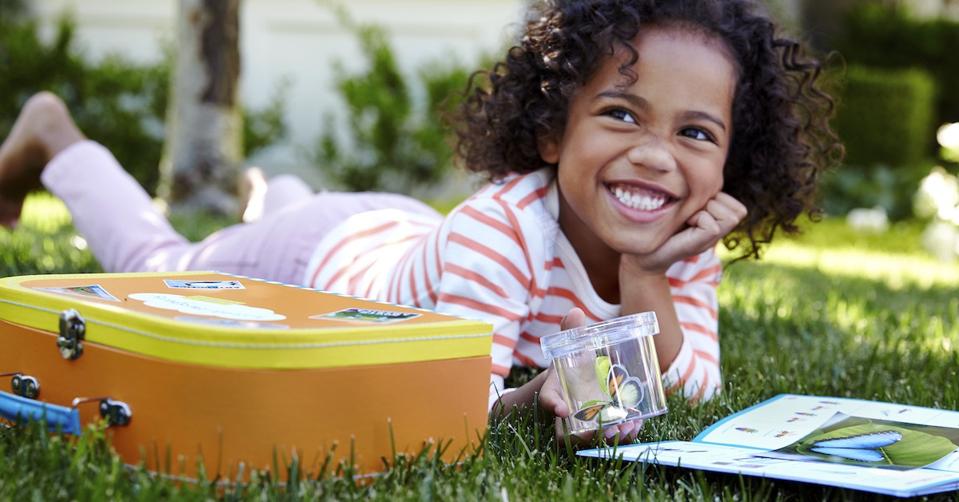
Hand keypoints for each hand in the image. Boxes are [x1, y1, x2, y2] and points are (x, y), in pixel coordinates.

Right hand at [539, 308, 643, 446]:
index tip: (561, 409)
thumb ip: (571, 333)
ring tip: (629, 427)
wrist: (574, 383)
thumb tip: (575, 311)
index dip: (552, 406)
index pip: (547, 401)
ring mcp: (582, 425)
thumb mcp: (568, 349)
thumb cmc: (571, 366)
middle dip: (589, 435)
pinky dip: (623, 435)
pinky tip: (637, 424)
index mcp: (554, 393)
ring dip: (611, 438)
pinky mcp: (599, 429)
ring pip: (591, 441)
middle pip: (568, 435)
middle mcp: (566, 414)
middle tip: (608, 429)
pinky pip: (608, 438)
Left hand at [624, 192, 746, 274]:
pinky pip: (712, 225)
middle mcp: (718, 232)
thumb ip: (698, 196)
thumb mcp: (683, 205)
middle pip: (738, 210)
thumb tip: (706, 175)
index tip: (694, 205)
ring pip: (732, 216)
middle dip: (716, 203)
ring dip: (708, 210)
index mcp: (715, 221)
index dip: (719, 199)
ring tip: (689, 217)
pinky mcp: (701, 245)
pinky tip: (685, 222)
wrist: (643, 255)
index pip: (737, 206)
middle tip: (691, 211)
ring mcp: (711, 240)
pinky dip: (699, 219)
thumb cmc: (659, 227)